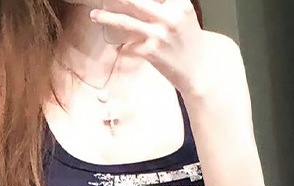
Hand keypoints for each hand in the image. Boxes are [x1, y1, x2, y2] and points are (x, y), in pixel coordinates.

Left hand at [90, 0, 205, 95]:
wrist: (199, 70)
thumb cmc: (190, 42)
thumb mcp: (183, 15)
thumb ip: (165, 5)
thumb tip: (137, 3)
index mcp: (179, 3)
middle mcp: (170, 16)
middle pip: (135, 0)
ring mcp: (160, 34)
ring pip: (126, 21)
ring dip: (107, 17)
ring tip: (94, 14)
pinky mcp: (152, 52)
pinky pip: (130, 44)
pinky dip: (125, 45)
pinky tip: (122, 46)